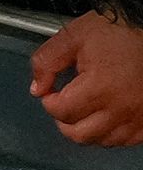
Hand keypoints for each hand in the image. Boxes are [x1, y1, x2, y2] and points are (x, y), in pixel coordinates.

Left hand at [31, 11, 142, 146]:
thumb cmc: (118, 29)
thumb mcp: (74, 36)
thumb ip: (47, 62)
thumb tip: (37, 89)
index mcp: (101, 88)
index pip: (61, 112)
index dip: (49, 101)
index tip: (52, 90)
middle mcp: (122, 108)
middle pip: (80, 134)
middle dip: (65, 120)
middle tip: (65, 103)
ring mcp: (140, 117)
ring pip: (104, 140)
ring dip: (88, 129)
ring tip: (86, 108)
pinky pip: (128, 140)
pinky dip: (113, 132)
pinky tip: (108, 115)